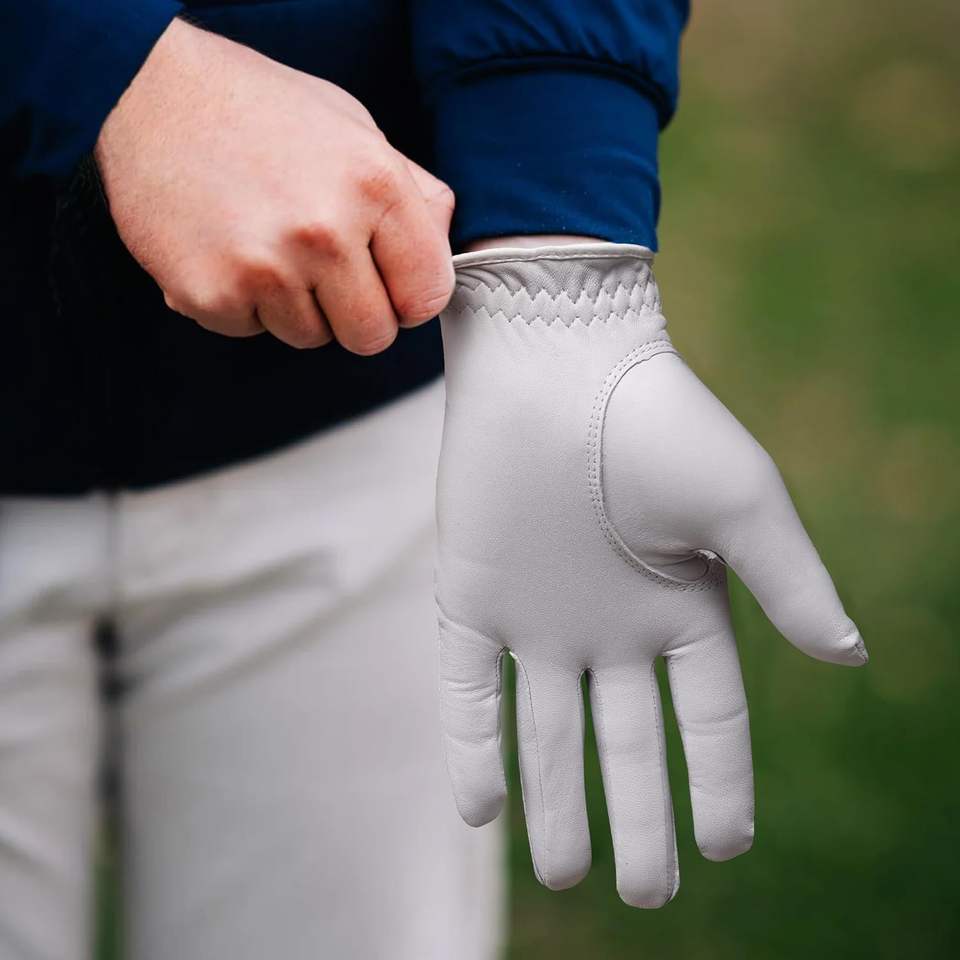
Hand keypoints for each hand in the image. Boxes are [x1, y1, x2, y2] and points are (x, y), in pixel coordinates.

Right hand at [95, 18, 454, 352]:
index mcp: (374, 185)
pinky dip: (243, 305)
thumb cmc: (256, 109)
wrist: (146, 93)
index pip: (428, 294)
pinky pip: (252, 332)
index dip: (410, 296)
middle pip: (372, 335)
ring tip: (267, 244)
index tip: (391, 286)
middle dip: (355, 312)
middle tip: (323, 270)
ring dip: (296, 306)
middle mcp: (323, 231)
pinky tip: (230, 251)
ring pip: (311, 338)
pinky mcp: (210, 294)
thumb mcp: (355, 128)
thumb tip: (443, 248)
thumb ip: (412, 192)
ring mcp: (265, 268)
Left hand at [435, 242, 865, 906]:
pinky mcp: (473, 597)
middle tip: (643, 891)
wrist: (558, 361)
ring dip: (555, 801)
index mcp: (680, 605)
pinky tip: (482, 811)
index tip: (726, 846)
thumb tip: (849, 657)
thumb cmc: (658, 421)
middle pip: (627, 740)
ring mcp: (538, 615)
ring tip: (566, 875)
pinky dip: (473, 747)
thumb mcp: (739, 502)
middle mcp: (609, 623)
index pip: (708, 715)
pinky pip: (469, 688)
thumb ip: (789, 580)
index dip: (720, 781)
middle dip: (635, 817)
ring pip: (547, 730)